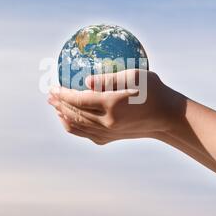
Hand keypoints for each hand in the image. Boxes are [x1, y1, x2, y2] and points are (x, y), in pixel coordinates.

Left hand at [47, 69, 185, 144]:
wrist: (167, 117)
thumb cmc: (153, 90)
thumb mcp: (135, 76)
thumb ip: (109, 79)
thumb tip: (86, 81)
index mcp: (112, 104)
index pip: (79, 100)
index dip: (63, 94)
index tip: (52, 86)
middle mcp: (108, 122)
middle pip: (75, 113)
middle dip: (59, 104)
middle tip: (49, 94)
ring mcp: (108, 133)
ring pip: (78, 126)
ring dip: (63, 115)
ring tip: (54, 106)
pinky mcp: (111, 138)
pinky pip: (86, 134)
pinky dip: (74, 127)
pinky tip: (68, 120)